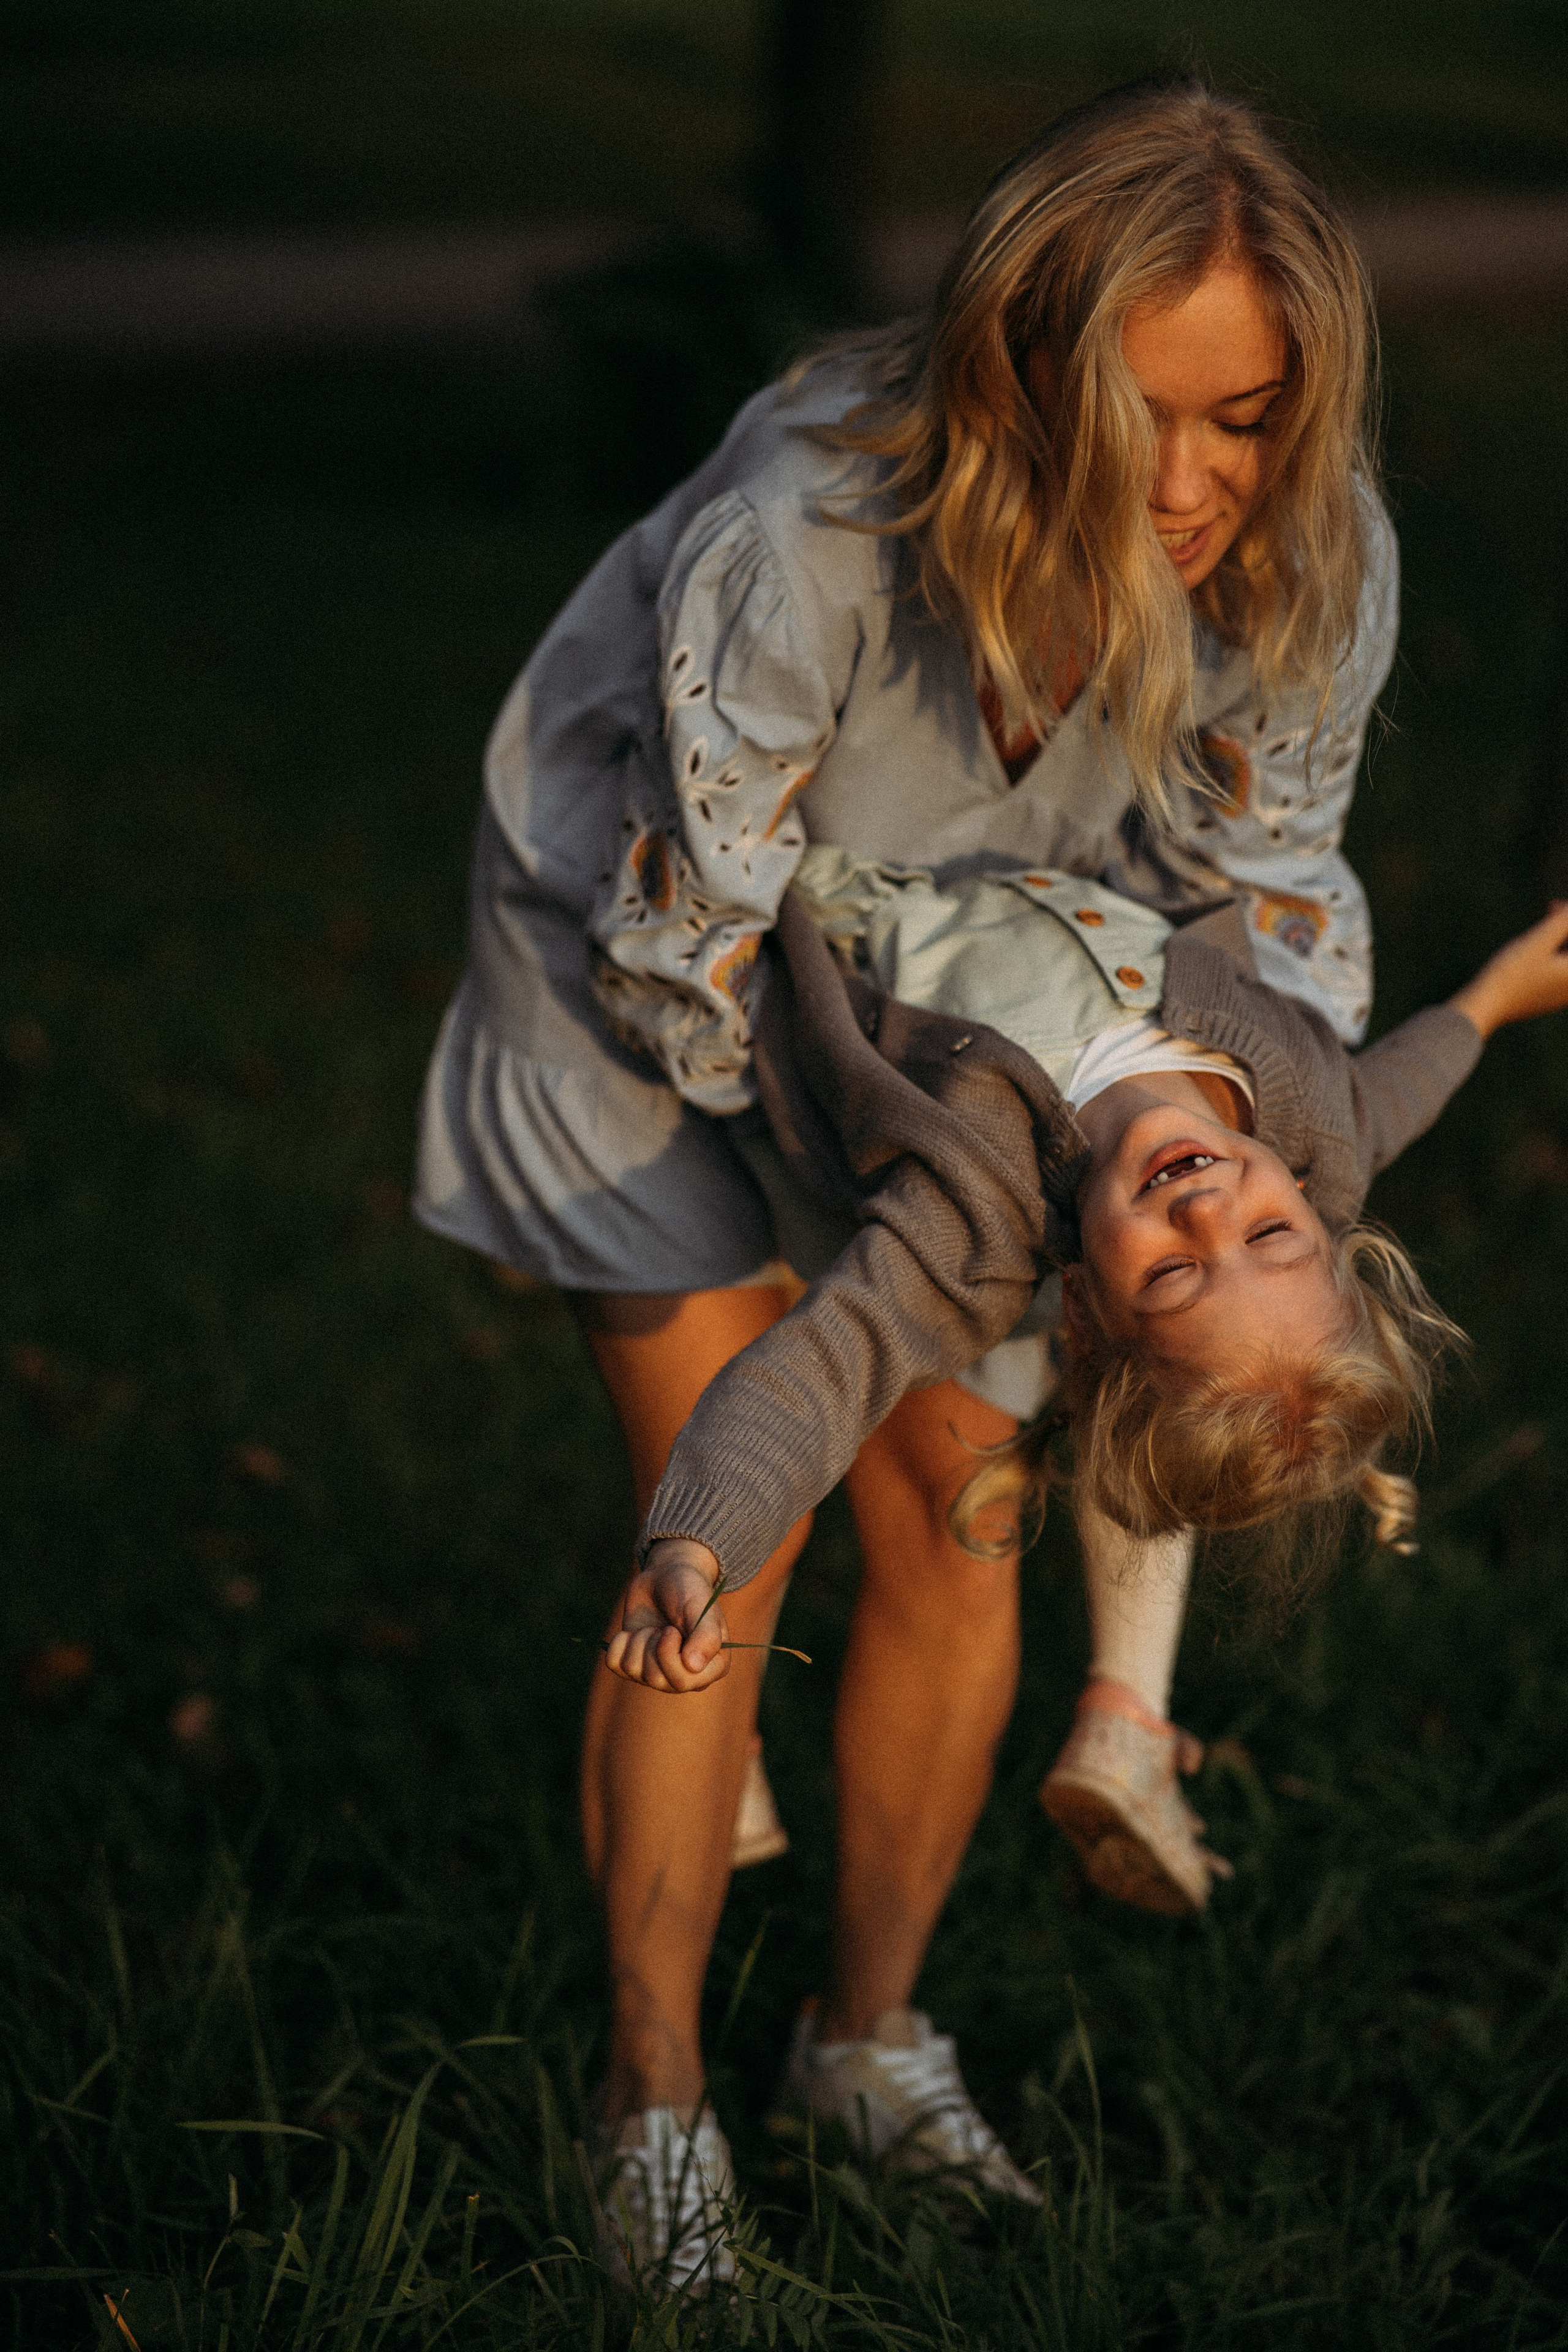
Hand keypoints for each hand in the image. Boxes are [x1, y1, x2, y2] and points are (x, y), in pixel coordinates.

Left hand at [601, 1538, 729, 1692]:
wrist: (666, 1576)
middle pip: (656, 1679)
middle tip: (661, 1627)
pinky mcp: (634, 1663)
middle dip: (651, 1645)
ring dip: (638, 1641)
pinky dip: (619, 1643)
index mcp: (712, 1667)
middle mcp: (686, 1676)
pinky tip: (633, 1632)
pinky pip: (614, 1664)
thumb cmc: (689, 1589)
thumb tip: (694, 1667)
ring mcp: (658, 1672)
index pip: (682, 1681)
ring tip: (652, 1627)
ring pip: (633, 1671)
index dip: (668, 1655)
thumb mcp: (700, 1606)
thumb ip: (705, 1635)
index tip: (671, 1629)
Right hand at [1450, 902, 1567, 1040]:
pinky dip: (1546, 958)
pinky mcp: (1541, 1001)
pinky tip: (1527, 953)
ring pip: (1562, 963)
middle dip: (1564, 930)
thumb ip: (1562, 921)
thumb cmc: (1512, 972)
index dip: (1567, 920)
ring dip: (1555, 942)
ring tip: (1534, 933)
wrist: (1484, 1006)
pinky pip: (1552, 975)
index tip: (1553, 906)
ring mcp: (1556, 998)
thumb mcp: (1539, 939)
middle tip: (1550, 909)